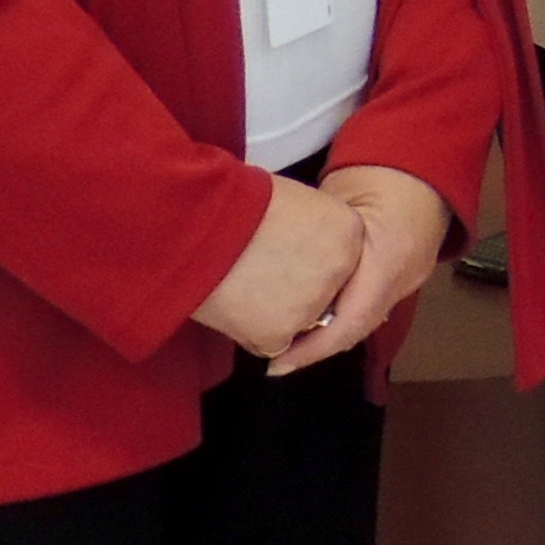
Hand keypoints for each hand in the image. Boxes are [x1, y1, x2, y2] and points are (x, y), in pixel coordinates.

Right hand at [193, 172, 365, 359]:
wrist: (192, 221)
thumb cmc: (235, 202)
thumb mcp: (297, 202)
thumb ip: (317, 232)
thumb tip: (312, 252)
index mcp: (351, 232)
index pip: (341, 263)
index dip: (310, 263)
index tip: (283, 253)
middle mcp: (341, 270)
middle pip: (326, 295)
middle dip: (297, 290)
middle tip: (260, 270)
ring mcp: (312, 306)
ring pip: (299, 322)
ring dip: (276, 313)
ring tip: (242, 282)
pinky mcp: (279, 334)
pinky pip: (272, 343)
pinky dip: (252, 331)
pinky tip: (233, 303)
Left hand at [269, 164, 454, 375]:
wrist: (427, 158)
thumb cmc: (379, 169)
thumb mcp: (336, 199)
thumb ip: (316, 239)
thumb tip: (278, 270)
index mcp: (387, 258)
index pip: (350, 320)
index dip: (312, 348)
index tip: (278, 363)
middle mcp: (404, 277)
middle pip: (358, 329)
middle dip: (317, 350)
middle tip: (277, 361)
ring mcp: (411, 279)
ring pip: (367, 322)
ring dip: (331, 336)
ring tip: (292, 344)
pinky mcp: (409, 275)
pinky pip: (375, 306)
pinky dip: (346, 318)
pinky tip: (320, 319)